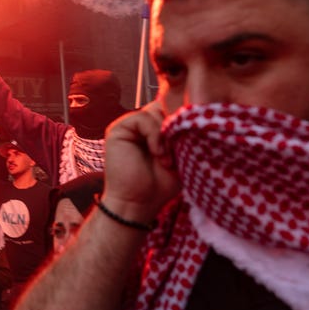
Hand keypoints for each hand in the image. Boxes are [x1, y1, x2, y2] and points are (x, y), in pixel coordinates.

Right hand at [101, 101, 179, 222]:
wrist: (138, 203)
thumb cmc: (160, 185)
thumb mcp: (179, 155)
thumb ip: (182, 133)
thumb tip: (191, 112)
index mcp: (153, 130)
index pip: (170, 109)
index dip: (182, 121)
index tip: (189, 143)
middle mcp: (139, 126)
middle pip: (163, 106)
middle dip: (175, 125)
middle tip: (178, 150)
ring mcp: (127, 127)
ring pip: (154, 110)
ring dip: (165, 133)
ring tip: (166, 158)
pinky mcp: (117, 130)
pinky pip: (141, 118)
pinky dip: (154, 135)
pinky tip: (157, 153)